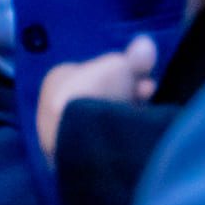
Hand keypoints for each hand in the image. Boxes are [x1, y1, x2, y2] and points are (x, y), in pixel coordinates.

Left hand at [35, 35, 156, 156]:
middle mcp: (54, 105)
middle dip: (129, 94)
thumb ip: (134, 57)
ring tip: (148, 115)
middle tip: (151, 93)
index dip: (123, 72)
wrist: (82, 140)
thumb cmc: (95, 92)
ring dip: (127, 117)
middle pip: (101, 97)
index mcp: (57, 78)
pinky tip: (135, 138)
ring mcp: (63, 135)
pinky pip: (102, 143)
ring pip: (102, 122)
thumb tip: (145, 43)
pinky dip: (119, 138)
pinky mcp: (75, 161)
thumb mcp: (120, 65)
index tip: (146, 77)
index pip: (94, 72)